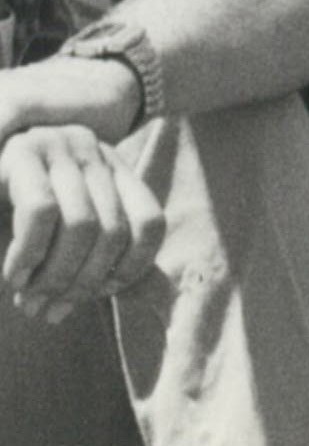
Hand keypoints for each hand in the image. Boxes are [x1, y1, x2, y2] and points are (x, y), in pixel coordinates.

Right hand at [0, 121, 163, 321]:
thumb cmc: (15, 231)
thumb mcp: (64, 246)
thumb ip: (99, 265)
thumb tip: (134, 299)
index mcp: (113, 170)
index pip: (149, 224)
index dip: (128, 270)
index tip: (97, 294)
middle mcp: (92, 149)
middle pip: (113, 232)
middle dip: (81, 285)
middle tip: (49, 309)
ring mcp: (60, 144)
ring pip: (81, 225)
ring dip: (54, 277)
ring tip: (30, 298)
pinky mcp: (23, 152)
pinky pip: (41, 212)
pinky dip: (29, 255)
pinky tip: (15, 275)